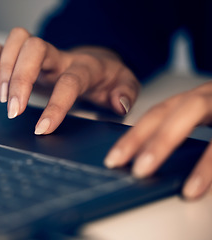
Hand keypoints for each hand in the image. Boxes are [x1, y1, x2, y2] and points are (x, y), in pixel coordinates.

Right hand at [0, 27, 139, 134]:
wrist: (93, 63)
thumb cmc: (103, 77)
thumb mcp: (123, 85)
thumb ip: (126, 92)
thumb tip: (120, 104)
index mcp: (84, 66)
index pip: (69, 81)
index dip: (56, 104)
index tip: (42, 128)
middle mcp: (58, 55)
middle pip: (35, 48)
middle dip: (20, 79)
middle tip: (13, 111)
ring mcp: (38, 54)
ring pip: (15, 41)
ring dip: (3, 70)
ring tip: (3, 100)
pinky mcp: (22, 58)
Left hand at [104, 81, 211, 199]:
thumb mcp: (202, 117)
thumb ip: (180, 131)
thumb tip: (144, 156)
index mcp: (194, 99)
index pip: (156, 114)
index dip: (134, 136)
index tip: (114, 159)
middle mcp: (209, 96)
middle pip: (175, 111)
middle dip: (154, 141)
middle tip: (136, 170)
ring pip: (203, 121)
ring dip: (192, 155)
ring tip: (179, 186)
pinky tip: (198, 186)